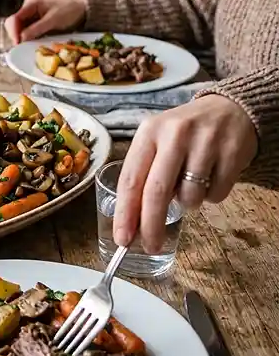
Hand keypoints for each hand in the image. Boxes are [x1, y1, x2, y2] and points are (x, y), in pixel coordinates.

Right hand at [5, 0, 86, 43]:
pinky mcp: (34, 23)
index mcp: (30, 3)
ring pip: (18, 29)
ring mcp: (30, 16)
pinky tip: (30, 43)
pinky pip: (26, 32)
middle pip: (13, 24)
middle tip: (20, 47)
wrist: (81, 11)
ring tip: (25, 46)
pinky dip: (26, 38)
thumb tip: (21, 38)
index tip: (17, 43)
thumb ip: (36, 28)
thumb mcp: (53, 20)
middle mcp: (27, 9)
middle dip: (15, 35)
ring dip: (20, 38)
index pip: (14, 18)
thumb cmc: (68, 11)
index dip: (13, 31)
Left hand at [113, 95, 257, 252]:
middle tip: (151, 246)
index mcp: (149, 131)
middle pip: (156, 192)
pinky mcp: (232, 152)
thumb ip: (145, 174)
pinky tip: (211, 176)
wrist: (228, 109)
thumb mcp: (157, 141)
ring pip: (189, 197)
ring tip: (191, 184)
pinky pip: (216, 195)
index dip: (126, 213)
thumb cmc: (184, 133)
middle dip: (151, 226)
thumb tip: (134, 223)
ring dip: (188, 204)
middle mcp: (175, 134)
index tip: (123, 238)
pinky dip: (211, 197)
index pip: (131, 179)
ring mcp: (205, 142)